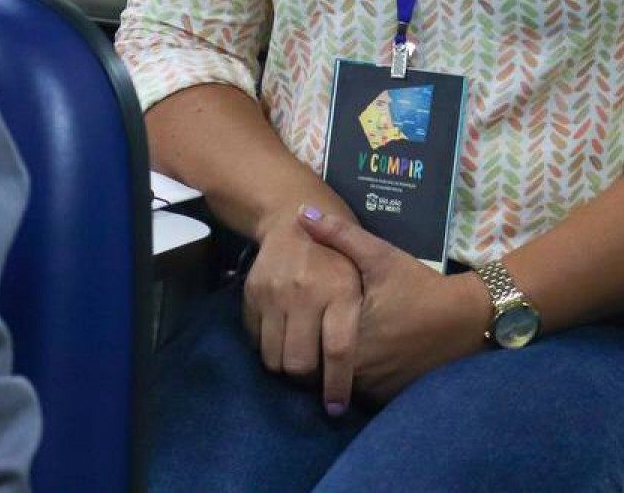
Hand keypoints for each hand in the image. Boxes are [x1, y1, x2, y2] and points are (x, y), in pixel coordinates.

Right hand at [242, 209, 363, 413]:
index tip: (336, 407)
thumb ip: (365, 315)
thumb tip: (372, 369)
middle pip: (299, 362)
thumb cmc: (338, 255)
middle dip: (307, 380)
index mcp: (340, 289)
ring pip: (273, 358)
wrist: (291, 216)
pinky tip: (282, 337)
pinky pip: (255, 340)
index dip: (337, 384)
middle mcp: (305, 292)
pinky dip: (267, 348)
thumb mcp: (364, 270)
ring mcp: (274, 293)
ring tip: (298, 359)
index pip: (338, 350)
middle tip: (314, 377)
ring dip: (285, 368)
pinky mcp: (251, 294)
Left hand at [298, 208, 489, 405]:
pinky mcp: (389, 398)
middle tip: (309, 333)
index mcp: (348, 335)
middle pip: (316, 370)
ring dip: (331, 371)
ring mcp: (374, 389)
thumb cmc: (420, 285)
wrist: (466, 319)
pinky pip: (358, 394)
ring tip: (329, 346)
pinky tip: (358, 360)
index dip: (297, 332)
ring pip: (336, 385)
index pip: (302, 344)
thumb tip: (300, 213)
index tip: (296, 319)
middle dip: (311, 353)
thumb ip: (339, 235)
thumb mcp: (381, 256)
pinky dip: (354, 381)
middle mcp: (358, 370)